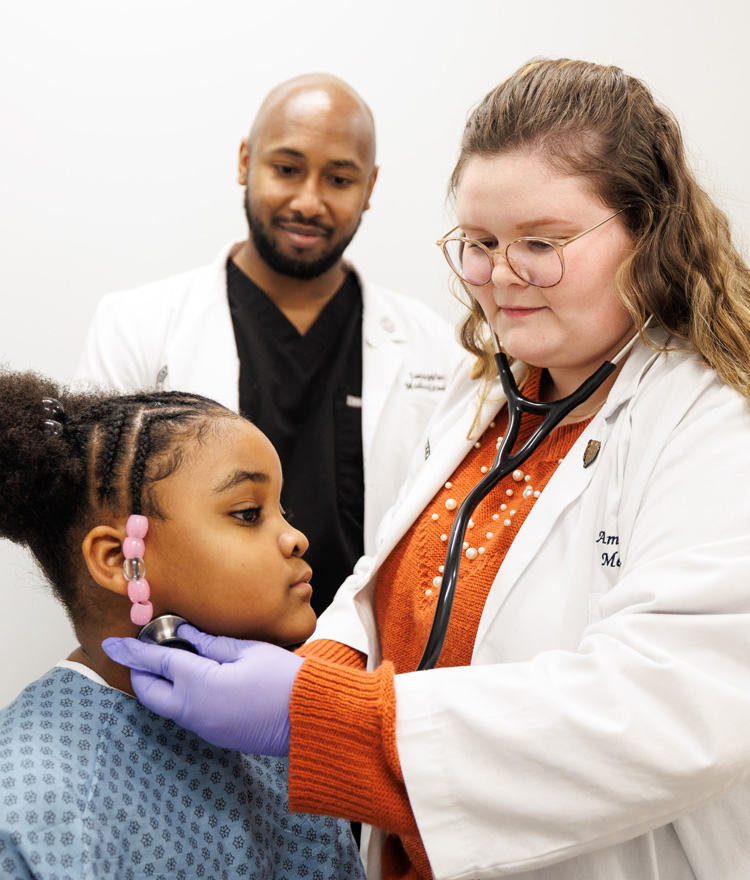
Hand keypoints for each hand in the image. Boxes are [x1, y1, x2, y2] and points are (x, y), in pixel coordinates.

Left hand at [102, 625, 303, 754]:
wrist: (308, 720)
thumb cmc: (282, 680)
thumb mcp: (246, 651)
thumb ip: (210, 643)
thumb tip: (185, 635)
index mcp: (197, 684)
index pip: (155, 661)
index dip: (131, 650)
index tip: (111, 642)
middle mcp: (192, 710)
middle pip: (149, 692)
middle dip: (139, 671)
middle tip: (140, 651)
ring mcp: (203, 727)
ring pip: (166, 705)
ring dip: (160, 684)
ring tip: (169, 659)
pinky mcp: (214, 735)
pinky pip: (185, 714)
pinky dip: (179, 695)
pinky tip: (195, 678)